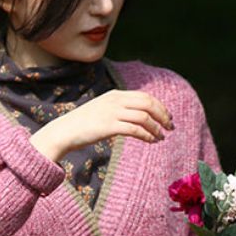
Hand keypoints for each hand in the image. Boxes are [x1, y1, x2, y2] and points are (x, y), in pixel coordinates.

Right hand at [30, 89, 172, 160]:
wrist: (64, 131)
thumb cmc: (82, 125)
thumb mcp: (101, 112)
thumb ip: (116, 111)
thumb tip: (131, 119)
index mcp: (114, 95)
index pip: (144, 96)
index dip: (159, 106)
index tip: (167, 117)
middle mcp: (115, 100)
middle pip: (148, 103)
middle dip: (162, 115)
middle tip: (170, 127)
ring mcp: (112, 112)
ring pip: (144, 116)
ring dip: (157, 127)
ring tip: (162, 137)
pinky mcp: (109, 126)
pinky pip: (135, 129)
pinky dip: (147, 135)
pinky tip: (152, 141)